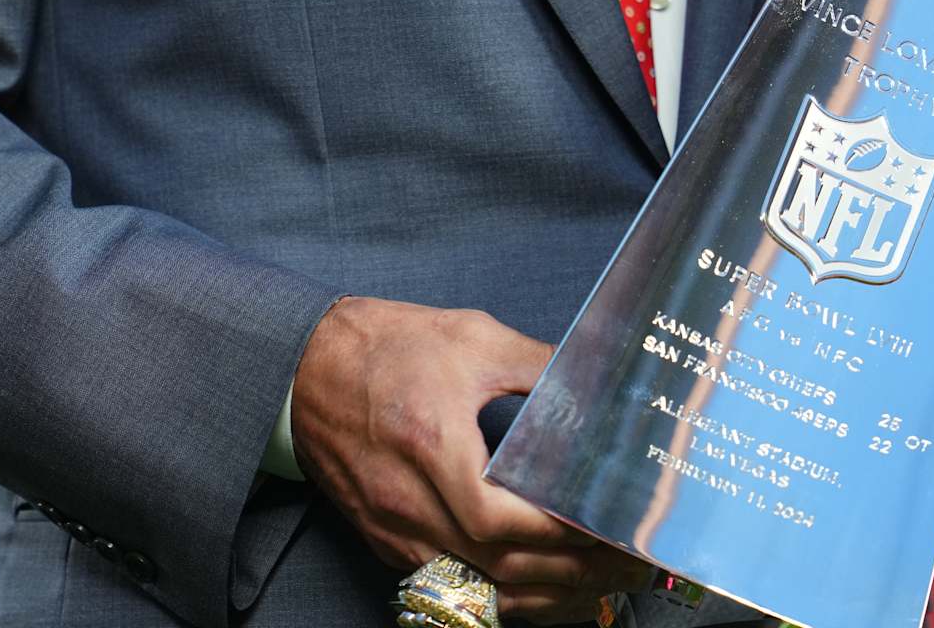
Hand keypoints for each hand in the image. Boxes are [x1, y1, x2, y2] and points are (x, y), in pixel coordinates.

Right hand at [292, 296, 651, 623]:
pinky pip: (456, 586)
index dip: (560, 533)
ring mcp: (396, 530)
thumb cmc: (385, 347)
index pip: (500, 518)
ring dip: (545, 595)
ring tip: (602, 585)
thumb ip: (538, 365)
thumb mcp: (470, 336)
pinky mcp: (390, 541)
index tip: (610, 527)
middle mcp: (409, 501)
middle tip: (628, 563)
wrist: (305, 367)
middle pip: (499, 565)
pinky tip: (546, 587)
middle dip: (573, 573)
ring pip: (480, 588)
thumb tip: (599, 387)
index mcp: (431, 445)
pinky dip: (505, 595)